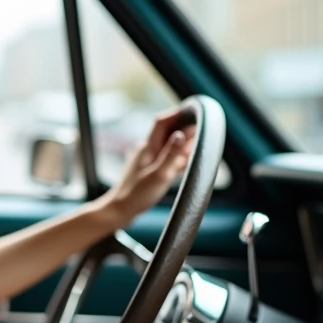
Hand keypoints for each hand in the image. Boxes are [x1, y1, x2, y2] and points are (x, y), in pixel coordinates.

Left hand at [101, 107, 194, 225]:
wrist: (119, 211)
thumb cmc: (137, 195)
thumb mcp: (159, 175)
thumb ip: (171, 154)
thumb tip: (181, 134)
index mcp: (147, 148)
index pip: (162, 122)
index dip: (177, 114)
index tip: (193, 111)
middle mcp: (147, 151)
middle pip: (168, 134)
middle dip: (185, 132)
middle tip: (203, 134)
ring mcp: (148, 161)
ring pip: (169, 147)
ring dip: (183, 147)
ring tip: (198, 148)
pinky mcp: (150, 172)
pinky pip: (167, 160)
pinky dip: (178, 160)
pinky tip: (187, 163)